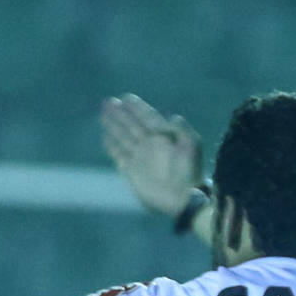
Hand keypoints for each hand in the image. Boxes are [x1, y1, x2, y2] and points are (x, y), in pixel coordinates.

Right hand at [100, 94, 203, 218]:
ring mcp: (140, 157)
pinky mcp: (131, 171)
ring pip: (123, 137)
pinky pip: (119, 155)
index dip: (137, 107)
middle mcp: (150, 145)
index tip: (126, 97)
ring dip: (113, 125)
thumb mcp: (191, 146)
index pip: (147, 117)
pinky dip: (112, 146)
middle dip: (120, 113)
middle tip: (108, 102)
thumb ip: (181, 129)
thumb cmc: (190, 171)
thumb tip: (171, 116)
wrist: (184, 198)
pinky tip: (105, 136)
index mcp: (164, 136)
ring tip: (103, 113)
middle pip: (132, 125)